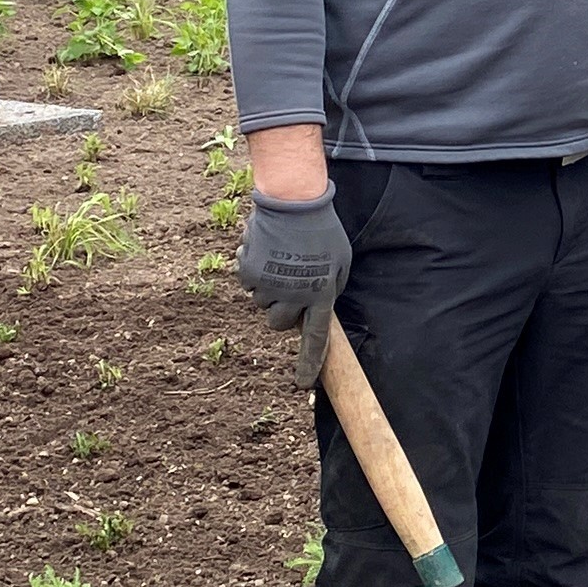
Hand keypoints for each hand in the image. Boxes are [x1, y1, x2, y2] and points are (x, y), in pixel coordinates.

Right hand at [236, 188, 352, 385]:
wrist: (294, 202)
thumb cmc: (322, 230)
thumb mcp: (340, 261)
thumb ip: (329, 287)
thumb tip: (315, 306)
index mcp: (320, 295)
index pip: (316, 338)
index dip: (309, 362)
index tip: (302, 383)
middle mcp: (294, 296)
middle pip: (278, 323)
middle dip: (281, 309)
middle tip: (288, 285)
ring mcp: (269, 285)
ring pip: (261, 302)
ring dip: (268, 285)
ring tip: (281, 257)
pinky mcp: (249, 272)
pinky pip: (247, 282)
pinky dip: (253, 269)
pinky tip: (266, 249)